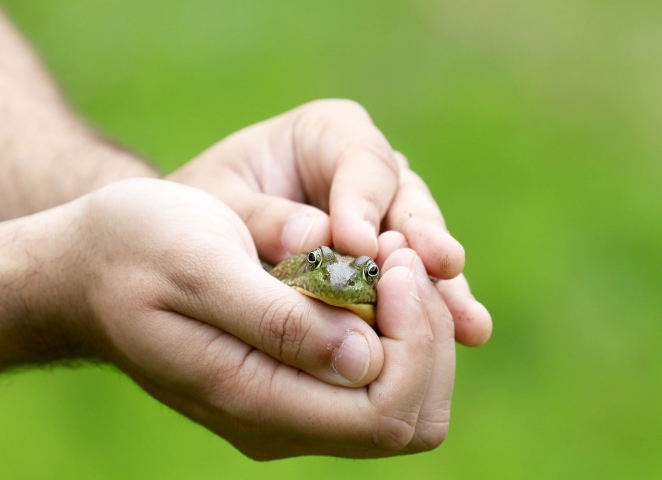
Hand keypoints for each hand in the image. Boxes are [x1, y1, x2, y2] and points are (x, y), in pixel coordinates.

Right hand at [44, 179, 451, 457]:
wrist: (89, 271)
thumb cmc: (136, 251)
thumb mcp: (199, 266)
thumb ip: (277, 320)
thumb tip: (364, 359)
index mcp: (255, 401)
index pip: (385, 413)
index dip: (415, 338)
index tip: (391, 258)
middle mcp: (282, 422)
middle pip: (412, 418)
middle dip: (429, 335)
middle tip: (399, 256)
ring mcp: (292, 409)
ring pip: (406, 402)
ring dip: (420, 331)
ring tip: (388, 260)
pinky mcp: (296, 384)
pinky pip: (379, 379)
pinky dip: (399, 328)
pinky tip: (374, 275)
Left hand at [168, 99, 491, 345]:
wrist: (194, 239)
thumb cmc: (199, 211)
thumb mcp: (215, 204)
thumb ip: (261, 218)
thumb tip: (314, 240)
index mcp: (326, 135)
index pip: (360, 161)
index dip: (365, 202)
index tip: (361, 245)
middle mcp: (367, 172)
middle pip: (407, 200)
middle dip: (421, 239)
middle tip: (438, 265)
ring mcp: (388, 216)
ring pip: (423, 245)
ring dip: (441, 283)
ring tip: (466, 318)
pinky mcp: (392, 262)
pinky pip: (419, 283)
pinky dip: (437, 309)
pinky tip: (468, 332)